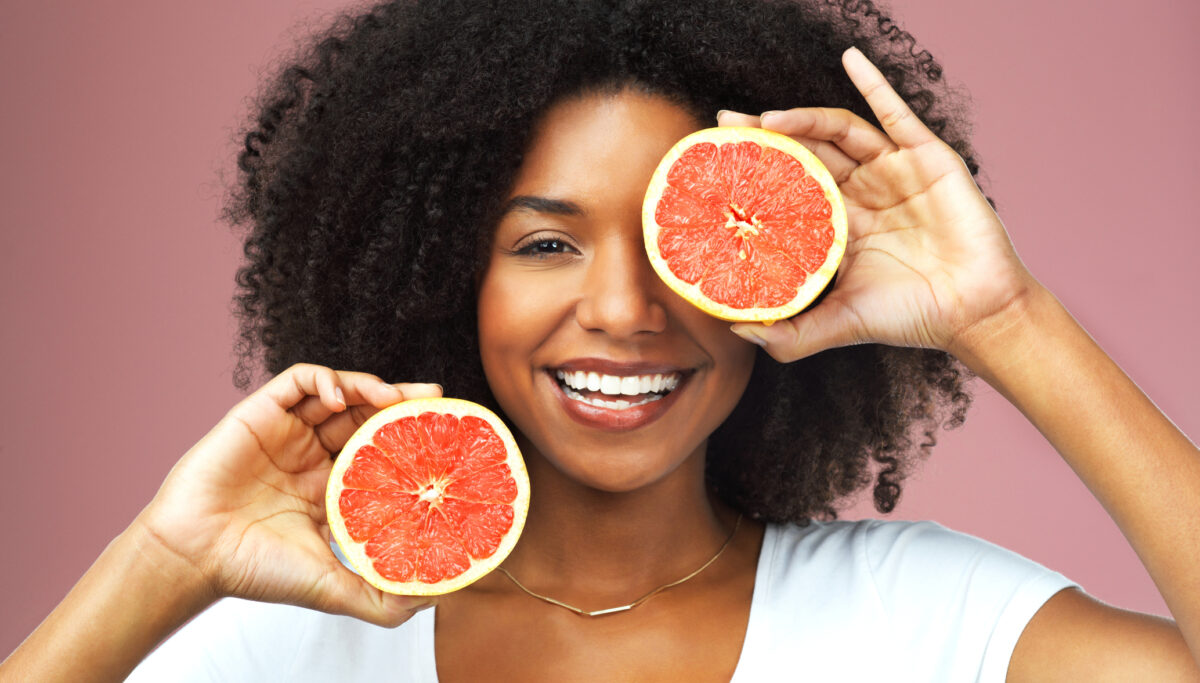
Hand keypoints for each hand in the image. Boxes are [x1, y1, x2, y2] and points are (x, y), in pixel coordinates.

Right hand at [133, 363, 441, 625]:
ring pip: (339, 393)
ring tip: (392, 396)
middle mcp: (311, 456)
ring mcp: (287, 433)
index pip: (381, 451)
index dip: (410, 440)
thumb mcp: (332, 586)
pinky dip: (324, 379)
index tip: (444, 434)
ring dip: (369, 387)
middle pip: (366, 416)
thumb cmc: (254, 570)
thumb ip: (381, 598)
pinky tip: (340, 396)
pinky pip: (297, 382)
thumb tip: (433, 598)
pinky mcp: (260, 413)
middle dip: (400, 403)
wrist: (194, 556)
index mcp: (330, 488)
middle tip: (433, 397)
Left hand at [724, 47, 1037, 361]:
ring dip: (803, 118)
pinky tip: (850, 59)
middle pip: (807, 152)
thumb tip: (738, 331)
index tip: (718, 163)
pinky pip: (896, 113)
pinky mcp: (927, 158)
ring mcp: (894, 172)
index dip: (758, 172)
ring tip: (767, 117)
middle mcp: (863, 193)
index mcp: (840, 224)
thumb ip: (792, 335)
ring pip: (840, 132)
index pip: (790, 186)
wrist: (973, 313)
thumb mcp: (839, 324)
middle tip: (727, 126)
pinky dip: (874, 83)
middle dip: (767, 137)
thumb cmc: (910, 317)